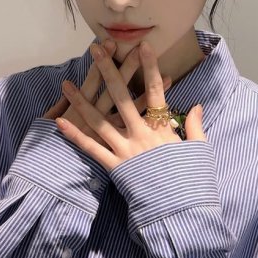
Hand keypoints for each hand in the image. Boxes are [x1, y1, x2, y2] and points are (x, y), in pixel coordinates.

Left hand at [54, 39, 205, 170]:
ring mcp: (126, 150)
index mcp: (163, 128)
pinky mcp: (115, 167)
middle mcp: (142, 134)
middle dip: (109, 71)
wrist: (181, 211)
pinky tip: (59, 122)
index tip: (143, 45)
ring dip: (82, 101)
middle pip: (122, 97)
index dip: (149, 67)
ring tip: (66, 83)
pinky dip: (75, 136)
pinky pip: (91, 149)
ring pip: (100, 120)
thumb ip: (194, 126)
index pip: (156, 91)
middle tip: (96, 49)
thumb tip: (196, 106)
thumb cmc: (192, 180)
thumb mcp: (198, 150)